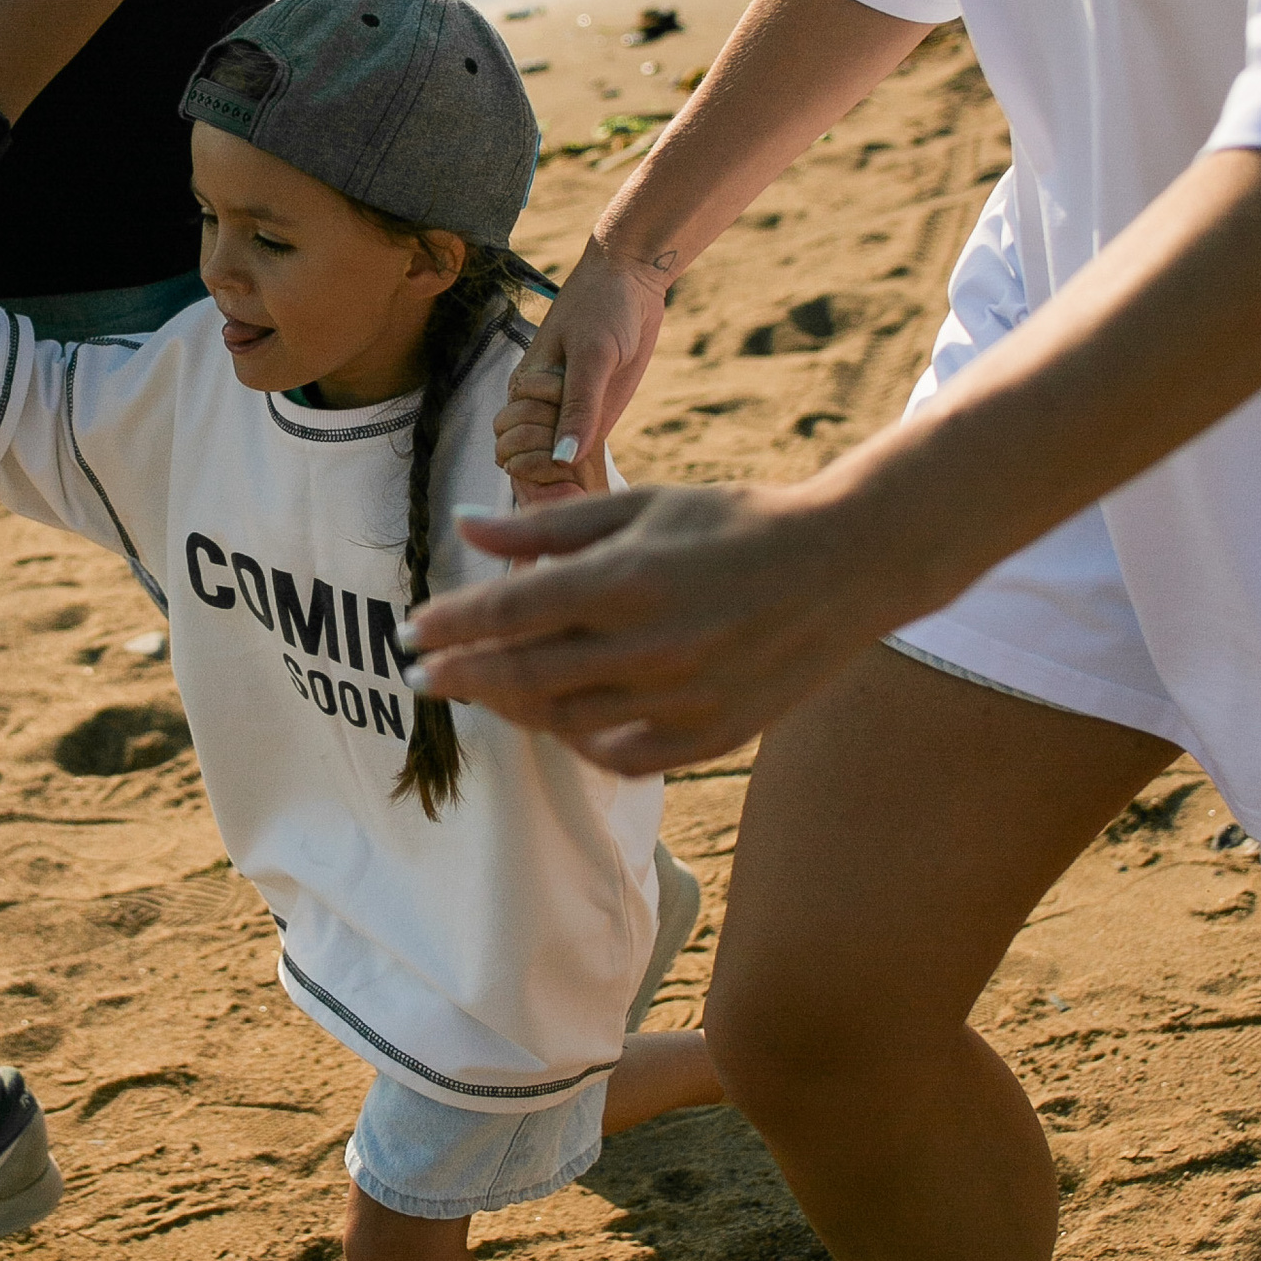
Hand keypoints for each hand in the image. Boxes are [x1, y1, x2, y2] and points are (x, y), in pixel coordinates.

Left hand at [406, 474, 907, 772]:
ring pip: (564, 719)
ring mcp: (682, 699)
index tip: (413, 631)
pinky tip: (555, 719)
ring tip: (484, 688)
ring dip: (511, 706)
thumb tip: (467, 524)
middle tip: (421, 676)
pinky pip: (620, 755)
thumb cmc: (735, 522)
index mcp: (628, 579)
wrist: (846, 565)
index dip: (450, 625)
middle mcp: (650, 647)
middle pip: (523, 673)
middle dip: (460, 675)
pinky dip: (578, 740)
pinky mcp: (711, 735)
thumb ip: (549, 526)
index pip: (508, 612)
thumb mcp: (642, 504)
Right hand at [494, 238, 670, 499]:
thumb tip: (563, 459)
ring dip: (561, 482)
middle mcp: (539, 406)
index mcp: (524, 389)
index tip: (562, 473)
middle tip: (577, 487)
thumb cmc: (603, 306)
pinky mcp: (592, 414)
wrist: (630, 279)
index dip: (533, 468)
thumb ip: (579, 408)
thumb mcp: (593, 355)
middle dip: (545, 480)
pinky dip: (580, 474)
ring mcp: (566, 412)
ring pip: (549, 464)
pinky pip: (577, 454)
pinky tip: (593, 487)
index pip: (513, 449)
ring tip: (585, 492)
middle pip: (525, 463)